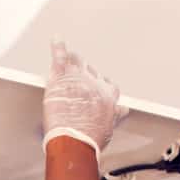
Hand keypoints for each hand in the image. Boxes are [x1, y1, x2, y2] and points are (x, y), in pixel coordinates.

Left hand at [42, 40, 128, 157]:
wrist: (75, 140)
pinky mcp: (61, 78)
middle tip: (77, 79)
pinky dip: (58, 46)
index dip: (102, 85)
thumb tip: (123, 110)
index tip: (98, 87)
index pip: (109, 85)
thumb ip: (114, 116)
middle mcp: (95, 84)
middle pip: (92, 72)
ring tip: (68, 59)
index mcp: (108, 96)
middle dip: (86, 73)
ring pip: (78, 62)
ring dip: (74, 61)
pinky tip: (56, 39)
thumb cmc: (90, 140)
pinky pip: (60, 57)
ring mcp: (79, 79)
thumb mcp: (108, 128)